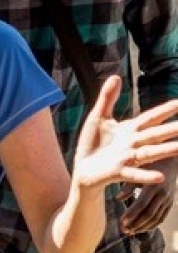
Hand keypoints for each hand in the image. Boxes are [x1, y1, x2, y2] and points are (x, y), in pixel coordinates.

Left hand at [73, 76, 177, 191]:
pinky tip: (160, 177)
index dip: (165, 110)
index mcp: (129, 130)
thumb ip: (108, 97)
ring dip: (166, 151)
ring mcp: (127, 158)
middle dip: (173, 130)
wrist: (83, 167)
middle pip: (156, 135)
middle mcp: (133, 144)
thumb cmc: (93, 142)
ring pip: (150, 153)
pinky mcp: (118, 171)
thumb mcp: (99, 116)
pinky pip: (134, 174)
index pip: (150, 118)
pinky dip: (146, 175)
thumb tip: (117, 76)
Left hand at [119, 156, 177, 234]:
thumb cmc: (148, 161)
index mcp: (153, 185)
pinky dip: (152, 225)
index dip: (132, 215)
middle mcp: (163, 193)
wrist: (170, 158)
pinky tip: (141, 228)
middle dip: (136, 224)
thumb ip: (128, 184)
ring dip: (143, 227)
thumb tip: (118, 199)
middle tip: (124, 231)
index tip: (122, 223)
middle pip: (149, 214)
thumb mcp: (137, 169)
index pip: (142, 204)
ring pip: (156, 218)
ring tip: (130, 232)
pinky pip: (162, 217)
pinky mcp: (170, 202)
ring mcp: (168, 199)